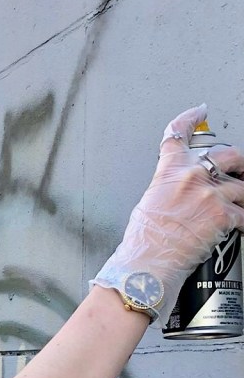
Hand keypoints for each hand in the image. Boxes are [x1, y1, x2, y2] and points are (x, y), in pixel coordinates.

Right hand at [92, 105, 243, 324]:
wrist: (147, 264)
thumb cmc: (143, 242)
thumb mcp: (147, 204)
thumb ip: (166, 189)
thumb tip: (177, 193)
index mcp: (170, 171)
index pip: (178, 134)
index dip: (189, 119)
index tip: (198, 112)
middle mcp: (192, 176)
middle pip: (226, 155)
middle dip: (237, 164)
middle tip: (239, 170)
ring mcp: (210, 194)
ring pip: (241, 187)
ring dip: (241, 199)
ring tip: (237, 208)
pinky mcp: (223, 215)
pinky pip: (243, 214)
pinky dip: (242, 223)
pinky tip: (238, 228)